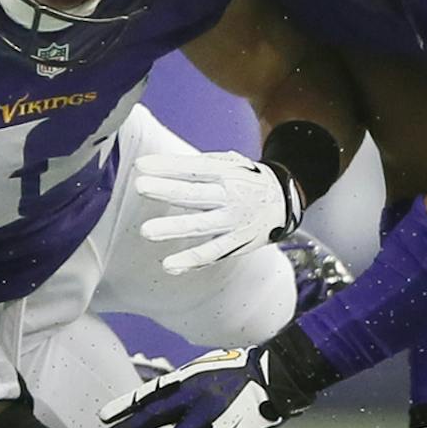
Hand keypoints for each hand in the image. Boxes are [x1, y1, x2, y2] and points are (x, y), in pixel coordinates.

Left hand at [97, 340, 315, 427]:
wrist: (275, 375)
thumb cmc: (241, 368)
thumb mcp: (205, 367)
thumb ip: (183, 383)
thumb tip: (163, 393)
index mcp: (186, 379)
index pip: (147, 394)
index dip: (124, 406)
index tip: (101, 417)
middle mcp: (191, 399)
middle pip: (150, 418)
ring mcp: (206, 419)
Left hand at [133, 151, 306, 275]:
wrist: (286, 201)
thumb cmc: (248, 180)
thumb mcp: (231, 162)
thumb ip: (201, 165)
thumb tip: (165, 166)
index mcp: (227, 173)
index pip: (193, 168)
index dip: (167, 166)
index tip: (141, 165)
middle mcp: (230, 197)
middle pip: (194, 194)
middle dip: (167, 190)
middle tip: (140, 187)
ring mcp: (233, 222)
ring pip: (200, 226)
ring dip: (173, 228)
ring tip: (147, 231)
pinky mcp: (237, 243)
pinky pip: (212, 253)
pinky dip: (191, 260)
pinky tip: (169, 265)